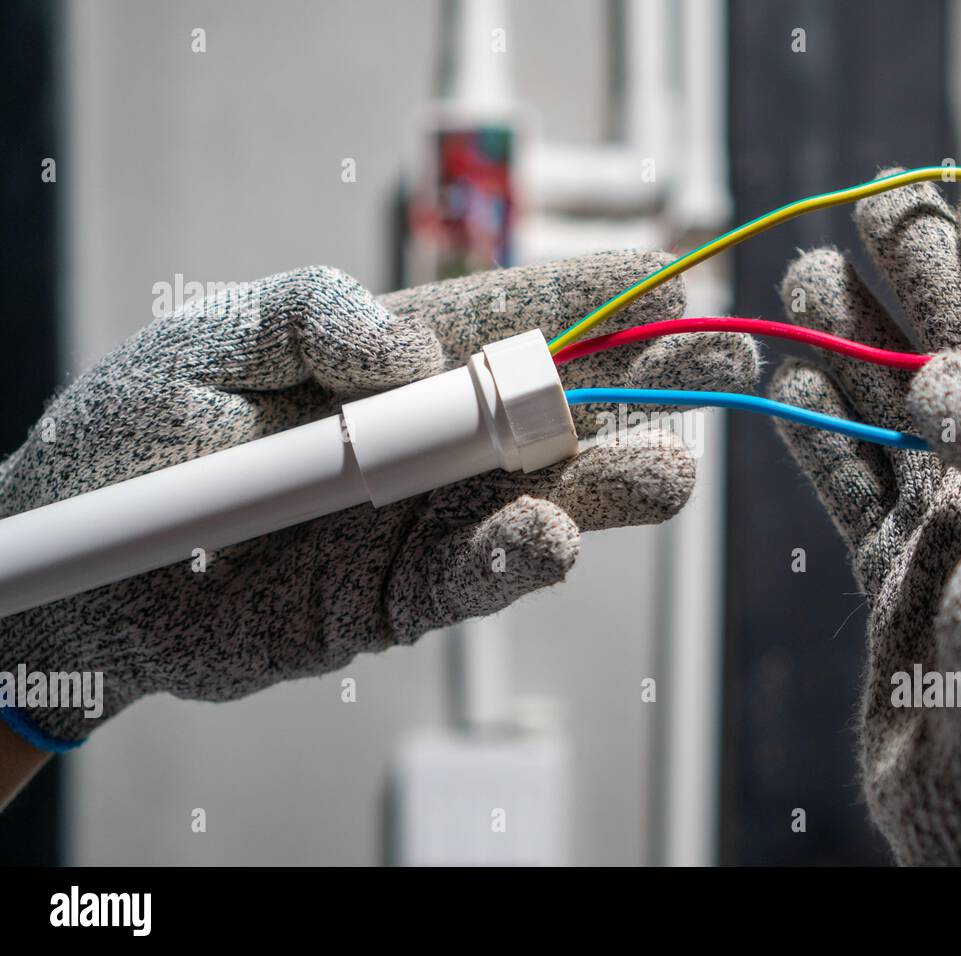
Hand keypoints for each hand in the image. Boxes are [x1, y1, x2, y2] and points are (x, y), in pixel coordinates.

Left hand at [0, 251, 757, 745]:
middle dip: (642, 387)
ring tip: (659, 472)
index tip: (667, 277)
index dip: (590, 297)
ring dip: (608, 485)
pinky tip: (546, 540)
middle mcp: (432, 442)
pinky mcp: (404, 601)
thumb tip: (412, 354)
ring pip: (546, 501)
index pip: (512, 319)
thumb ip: (309, 313)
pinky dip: (519, 562)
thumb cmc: (135, 438)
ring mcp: (426, 523)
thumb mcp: (208, 340)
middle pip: (558, 412)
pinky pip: (479, 581)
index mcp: (396, 364)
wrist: (82, 581)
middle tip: (717, 366)